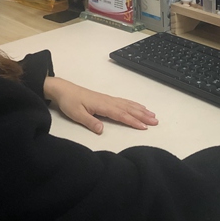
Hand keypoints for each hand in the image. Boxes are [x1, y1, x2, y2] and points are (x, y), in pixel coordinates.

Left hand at [43, 77, 157, 133]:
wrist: (63, 89)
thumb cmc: (69, 102)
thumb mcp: (76, 114)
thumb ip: (90, 122)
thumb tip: (102, 130)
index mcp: (102, 105)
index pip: (121, 115)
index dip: (133, 121)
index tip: (144, 127)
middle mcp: (108, 101)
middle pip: (129, 109)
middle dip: (142, 115)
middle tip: (156, 121)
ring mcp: (108, 99)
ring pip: (128, 105)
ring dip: (141, 110)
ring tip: (152, 114)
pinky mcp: (106, 99)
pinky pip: (124, 101)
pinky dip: (133, 104)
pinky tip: (138, 106)